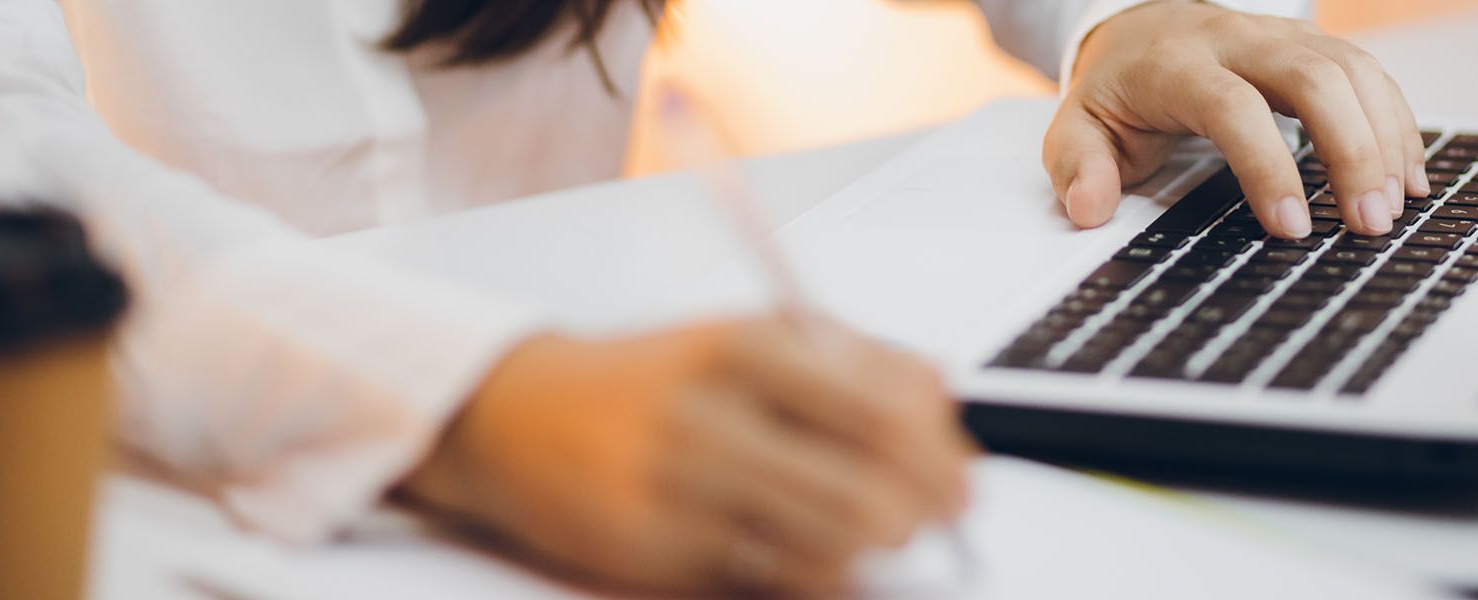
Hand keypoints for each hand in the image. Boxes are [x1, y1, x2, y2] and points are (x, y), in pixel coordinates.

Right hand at [398, 317, 974, 595]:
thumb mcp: (747, 339)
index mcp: (749, 345)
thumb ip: (850, 359)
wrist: (515, 415)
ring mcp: (681, 486)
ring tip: (872, 537)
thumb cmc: (649, 381)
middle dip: (924, 514)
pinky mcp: (654, 549)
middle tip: (938, 520)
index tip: (962, 476)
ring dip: (870, 551)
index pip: (886, 409)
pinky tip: (807, 558)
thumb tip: (944, 396)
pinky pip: (768, 581)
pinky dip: (809, 577)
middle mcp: (714, 411)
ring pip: (829, 546)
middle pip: (869, 487)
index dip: (943, 457)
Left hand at [1045, 1, 1426, 237]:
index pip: (1232, 107)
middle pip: (1313, 78)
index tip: (1291, 227)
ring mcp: (1283, 37)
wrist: (1140, 29)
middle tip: (1368, 222)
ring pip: (1353, 71)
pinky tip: (1408, 176)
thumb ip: (1078, 167)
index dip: (1267, 166)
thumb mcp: (1077, 128)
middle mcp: (1238, 40)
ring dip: (1385, 139)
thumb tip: (1089, 209)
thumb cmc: (1118, 91)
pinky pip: (1368, 76)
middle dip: (1351, 150)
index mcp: (1177, 64)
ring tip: (1395, 208)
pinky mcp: (1313, 47)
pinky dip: (1396, 124)